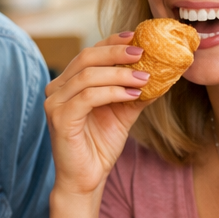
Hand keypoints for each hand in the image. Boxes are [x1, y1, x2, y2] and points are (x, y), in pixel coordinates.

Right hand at [44, 32, 151, 196]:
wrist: (86, 180)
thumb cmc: (99, 147)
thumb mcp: (123, 114)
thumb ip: (136, 93)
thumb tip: (163, 75)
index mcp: (69, 84)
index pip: (90, 53)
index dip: (113, 42)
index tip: (138, 37)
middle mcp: (58, 89)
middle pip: (87, 58)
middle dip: (117, 52)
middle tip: (143, 52)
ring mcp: (55, 103)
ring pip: (88, 75)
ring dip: (120, 74)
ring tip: (145, 77)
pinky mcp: (60, 118)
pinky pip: (88, 97)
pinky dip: (113, 92)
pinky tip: (133, 94)